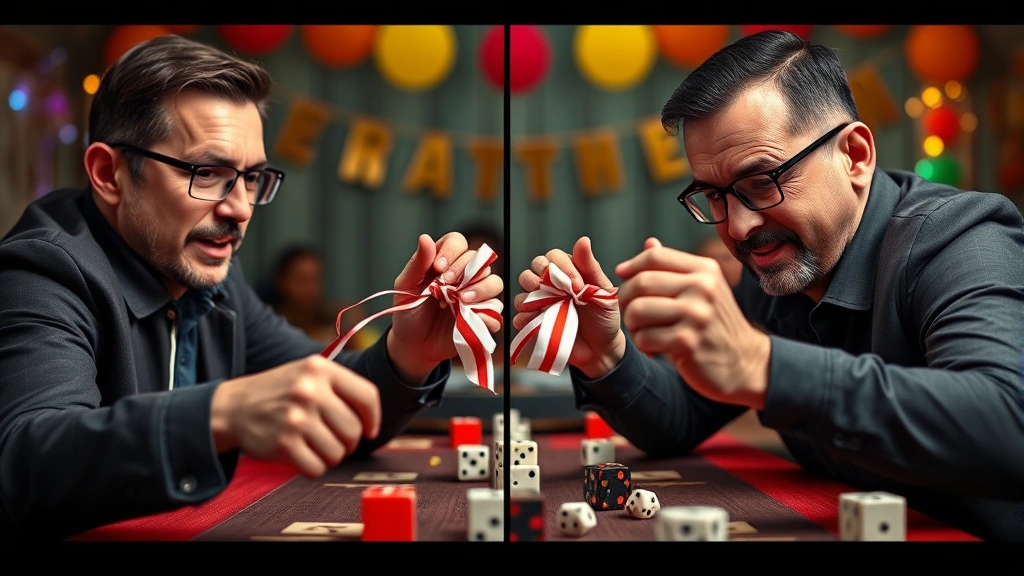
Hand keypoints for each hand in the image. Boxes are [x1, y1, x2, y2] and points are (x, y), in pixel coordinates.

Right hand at [210, 355, 381, 477]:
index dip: (373, 418)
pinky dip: (314, 467)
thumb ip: (340, 386)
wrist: (233, 407)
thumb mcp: (308, 373)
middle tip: (335, 440)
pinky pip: (318, 468)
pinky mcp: (283, 444)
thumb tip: (372, 417)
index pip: (367, 396)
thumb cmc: (280, 392)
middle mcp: (309, 391)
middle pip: (353, 430)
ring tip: (316, 446)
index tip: (369, 430)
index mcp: (320, 369)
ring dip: (331, 456)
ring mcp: (295, 418)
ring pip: (338, 452)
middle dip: (349, 441)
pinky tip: (303, 456)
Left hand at [388, 232, 503, 383]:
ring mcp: (476, 295)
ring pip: (494, 282)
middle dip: (463, 271)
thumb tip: (425, 238)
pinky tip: (466, 318)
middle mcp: (464, 275)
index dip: (451, 251)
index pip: (458, 242)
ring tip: (460, 300)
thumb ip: (417, 263)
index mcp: (445, 261)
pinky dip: (485, 313)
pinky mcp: (484, 315)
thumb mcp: (405, 286)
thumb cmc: (409, 312)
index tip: (437, 267)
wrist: (413, 343)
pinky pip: (496, 309)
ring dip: (479, 289)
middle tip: (445, 286)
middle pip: (480, 260)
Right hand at [513, 236, 625, 378]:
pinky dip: (526, 318)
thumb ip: (590, 266)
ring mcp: (540, 305)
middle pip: (532, 269)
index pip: (552, 257)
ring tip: (550, 307)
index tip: (578, 285)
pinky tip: (541, 321)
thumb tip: (583, 240)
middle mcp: (550, 286)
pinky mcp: (534, 323)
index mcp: (567, 273)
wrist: (602, 350)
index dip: (562, 267)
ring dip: (533, 297)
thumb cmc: (605, 318)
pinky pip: (519, 317)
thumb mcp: (603, 291)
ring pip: (522, 292)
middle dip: (542, 278)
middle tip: (561, 294)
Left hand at [614, 237, 770, 408]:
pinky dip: (643, 344)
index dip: (632, 265)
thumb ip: (675, 267)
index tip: (622, 275)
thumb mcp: (703, 288)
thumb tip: (649, 243)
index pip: (655, 256)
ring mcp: (696, 315)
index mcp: (705, 270)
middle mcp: (703, 288)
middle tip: (631, 312)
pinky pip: (644, 338)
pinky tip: (654, 347)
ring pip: (638, 311)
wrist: (743, 360)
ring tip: (644, 331)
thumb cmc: (715, 323)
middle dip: (627, 298)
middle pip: (642, 282)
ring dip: (633, 324)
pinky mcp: (688, 342)